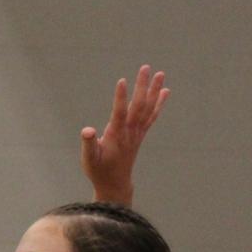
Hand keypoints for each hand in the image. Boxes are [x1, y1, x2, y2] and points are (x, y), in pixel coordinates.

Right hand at [81, 64, 168, 205]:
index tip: (123, 81)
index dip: (120, 97)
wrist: (115, 184)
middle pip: (138, 105)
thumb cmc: (99, 170)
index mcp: (116, 135)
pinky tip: (164, 91)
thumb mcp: (88, 159)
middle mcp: (130, 132)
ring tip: (160, 74)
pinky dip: (159, 103)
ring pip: (148, 108)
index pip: (120, 113)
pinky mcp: (140, 134)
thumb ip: (88, 144)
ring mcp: (137, 132)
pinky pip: (152, 116)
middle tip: (145, 67)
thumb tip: (87, 130)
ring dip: (154, 90)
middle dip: (142, 86)